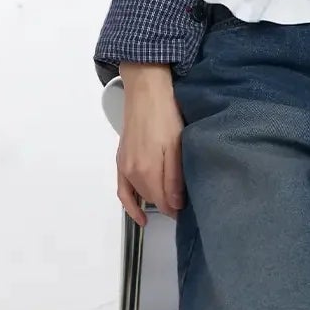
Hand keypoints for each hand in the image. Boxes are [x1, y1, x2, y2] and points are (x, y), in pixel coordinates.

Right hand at [115, 65, 185, 223]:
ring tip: (169, 204)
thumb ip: (174, 178)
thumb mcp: (177, 146)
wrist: (146, 94)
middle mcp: (133, 173)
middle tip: (184, 203)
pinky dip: (130, 204)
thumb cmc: (166, 116)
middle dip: (167, 204)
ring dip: (154, 201)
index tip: (188, 211)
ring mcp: (125, 167)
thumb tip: (174, 206)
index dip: (176, 209)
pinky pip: (122, 190)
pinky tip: (139, 215)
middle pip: (153, 199)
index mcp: (148, 170)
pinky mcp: (121, 161)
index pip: (164, 202)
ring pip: (141, 194)